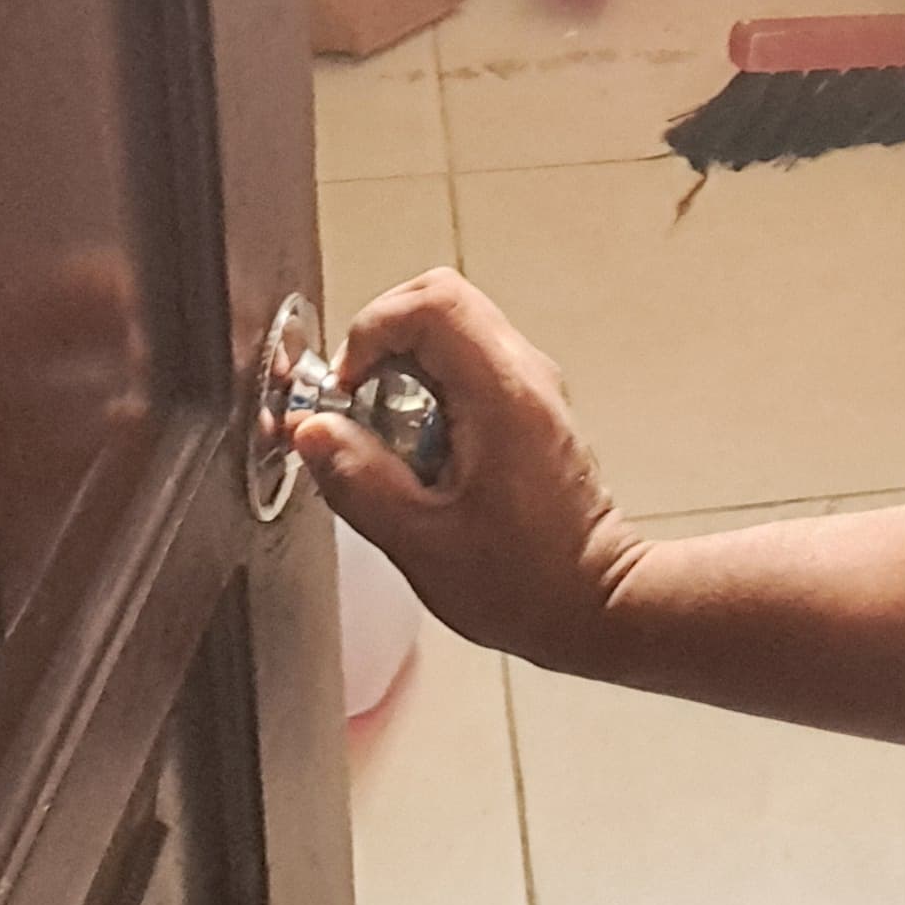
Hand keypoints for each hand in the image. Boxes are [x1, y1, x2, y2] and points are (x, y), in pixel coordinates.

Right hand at [295, 267, 643, 674]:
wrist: (594, 604)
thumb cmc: (521, 583)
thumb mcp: (419, 542)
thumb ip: (358, 479)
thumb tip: (311, 430)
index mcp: (503, 394)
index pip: (433, 302)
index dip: (371, 330)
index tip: (344, 391)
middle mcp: (524, 375)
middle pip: (440, 300)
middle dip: (379, 343)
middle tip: (355, 409)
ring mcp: (531, 387)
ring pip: (451, 332)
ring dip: (400, 371)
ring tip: (384, 442)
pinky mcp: (527, 408)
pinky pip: (465, 367)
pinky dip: (425, 391)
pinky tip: (415, 456)